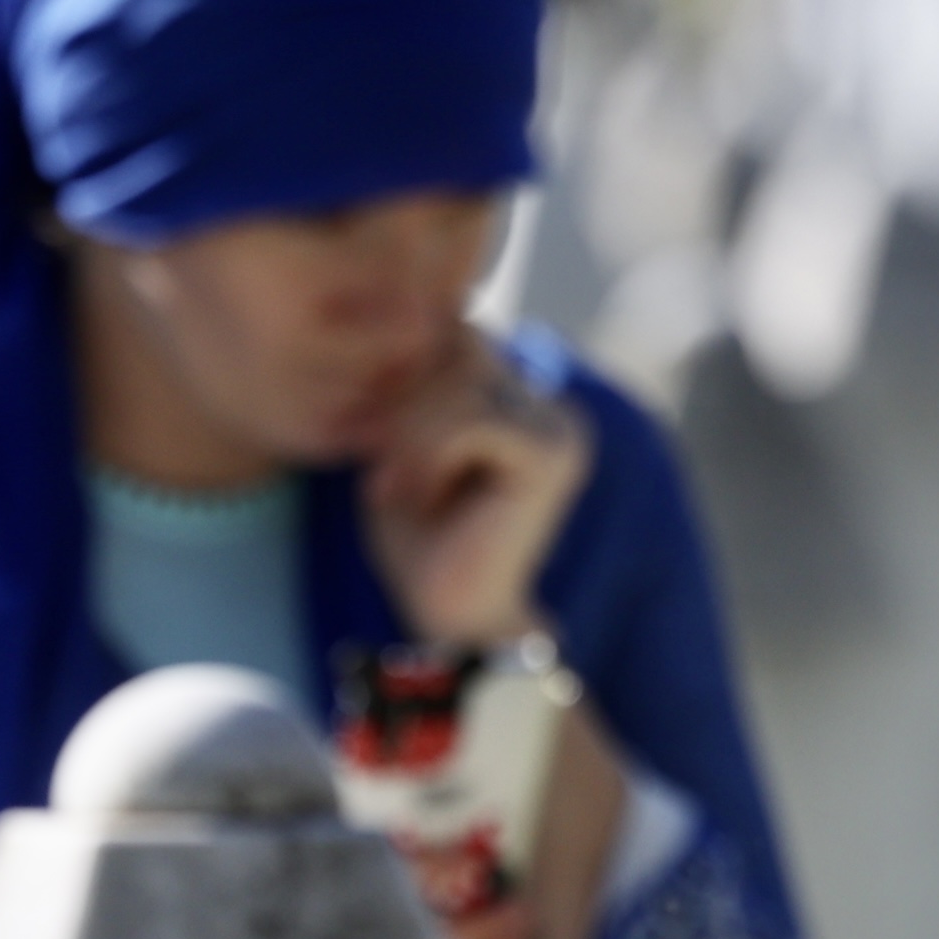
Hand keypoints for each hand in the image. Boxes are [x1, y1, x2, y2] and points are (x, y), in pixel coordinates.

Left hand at [362, 339, 591, 649]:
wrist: (451, 616)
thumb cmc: (419, 538)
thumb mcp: (401, 442)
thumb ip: (413, 386)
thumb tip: (414, 321)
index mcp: (517, 398)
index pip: (453, 334)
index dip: (403, 379)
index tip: (383, 451)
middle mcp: (546, 403)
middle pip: (455, 347)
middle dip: (403, 407)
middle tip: (386, 476)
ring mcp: (555, 426)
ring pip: (456, 384)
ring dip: (408, 439)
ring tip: (398, 491)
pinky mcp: (549, 455)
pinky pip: (469, 422)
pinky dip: (430, 458)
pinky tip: (422, 498)